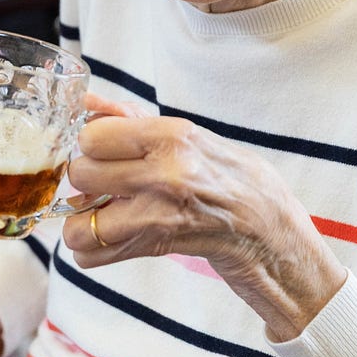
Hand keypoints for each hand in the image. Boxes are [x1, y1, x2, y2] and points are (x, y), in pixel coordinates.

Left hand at [64, 94, 346, 339]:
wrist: (276, 234)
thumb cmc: (234, 181)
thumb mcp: (191, 139)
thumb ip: (133, 122)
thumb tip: (84, 100)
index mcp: (174, 135)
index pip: (93, 135)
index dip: (91, 148)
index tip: (105, 154)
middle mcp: (166, 171)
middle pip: (81, 173)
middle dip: (86, 185)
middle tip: (106, 188)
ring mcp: (161, 214)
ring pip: (80, 222)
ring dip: (85, 224)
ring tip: (106, 218)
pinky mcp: (158, 250)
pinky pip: (94, 255)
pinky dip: (96, 253)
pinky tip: (117, 241)